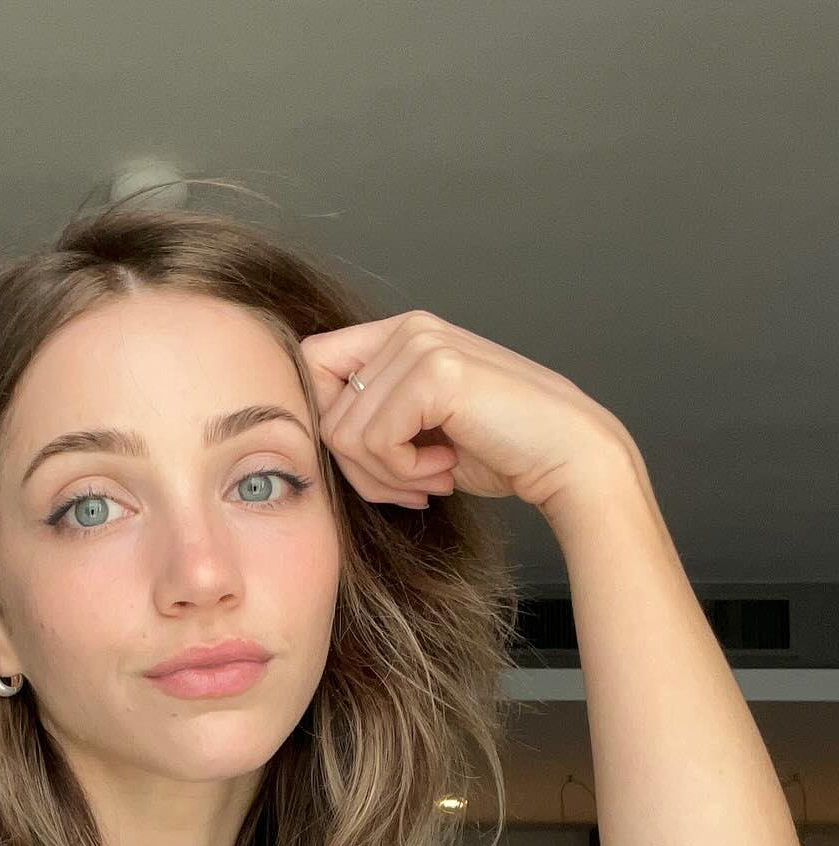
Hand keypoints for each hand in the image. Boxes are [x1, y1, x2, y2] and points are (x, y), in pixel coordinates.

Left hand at [299, 309, 636, 516]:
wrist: (566, 457)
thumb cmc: (499, 449)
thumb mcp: (420, 427)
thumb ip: (373, 415)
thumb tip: (312, 437)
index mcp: (402, 334)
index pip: (313, 366)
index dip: (327, 423)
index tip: (375, 460)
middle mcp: (409, 329)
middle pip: (322, 410)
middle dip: (358, 467)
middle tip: (410, 482)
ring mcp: (422, 345)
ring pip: (343, 433)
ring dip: (384, 475)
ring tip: (433, 474)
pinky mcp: (435, 373)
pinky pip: (375, 442)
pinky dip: (404, 473)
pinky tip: (446, 468)